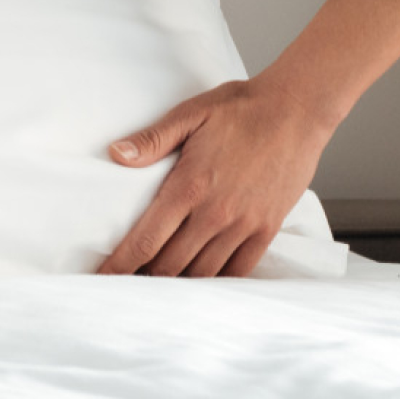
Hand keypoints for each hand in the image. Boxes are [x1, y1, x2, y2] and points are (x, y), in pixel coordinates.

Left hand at [95, 77, 336, 278]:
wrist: (296, 112)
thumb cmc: (241, 109)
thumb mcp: (189, 114)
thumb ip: (151, 139)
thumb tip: (115, 154)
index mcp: (189, 186)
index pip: (146, 239)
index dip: (122, 264)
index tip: (103, 278)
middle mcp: (215, 213)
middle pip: (171, 264)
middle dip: (145, 278)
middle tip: (126, 285)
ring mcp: (244, 225)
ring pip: (203, 273)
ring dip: (179, 284)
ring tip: (159, 289)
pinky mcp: (267, 230)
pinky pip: (239, 270)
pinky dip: (217, 282)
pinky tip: (203, 282)